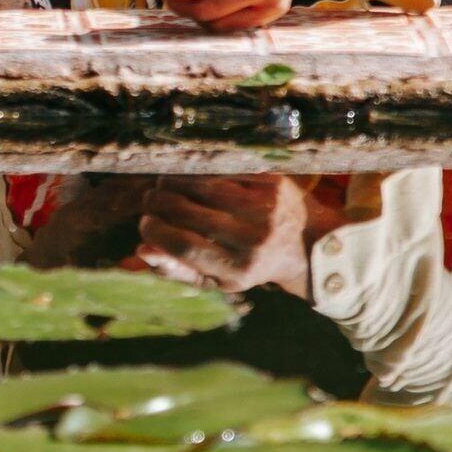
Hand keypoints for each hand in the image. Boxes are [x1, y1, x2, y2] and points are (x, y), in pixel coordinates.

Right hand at [137, 175, 349, 298]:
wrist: (310, 245)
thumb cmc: (252, 264)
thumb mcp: (219, 279)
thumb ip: (178, 269)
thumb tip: (141, 249)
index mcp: (239, 269)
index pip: (184, 245)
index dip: (156, 231)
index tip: (145, 224)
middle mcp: (254, 238)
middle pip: (189, 212)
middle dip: (159, 203)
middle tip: (149, 202)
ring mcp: (265, 207)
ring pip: (204, 185)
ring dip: (174, 182)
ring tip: (162, 186)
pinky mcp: (272, 183)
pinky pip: (225, 171)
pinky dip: (200, 172)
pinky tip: (188, 176)